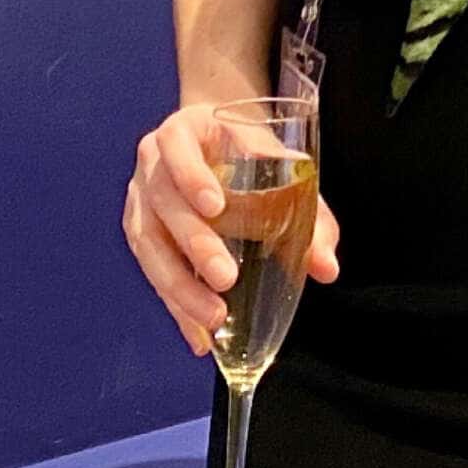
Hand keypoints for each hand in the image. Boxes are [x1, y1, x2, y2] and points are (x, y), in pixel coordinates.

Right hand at [122, 103, 339, 357]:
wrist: (216, 142)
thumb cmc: (249, 151)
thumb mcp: (277, 162)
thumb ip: (308, 209)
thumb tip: (327, 266)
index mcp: (183, 131)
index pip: (178, 146)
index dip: (193, 175)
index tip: (216, 206)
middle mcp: (151, 164)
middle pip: (164, 203)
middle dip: (194, 243)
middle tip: (225, 277)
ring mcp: (139, 200)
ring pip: (150, 245)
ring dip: (180, 287)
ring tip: (214, 319)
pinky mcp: (141, 233)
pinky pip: (152, 273)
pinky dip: (176, 305)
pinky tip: (197, 336)